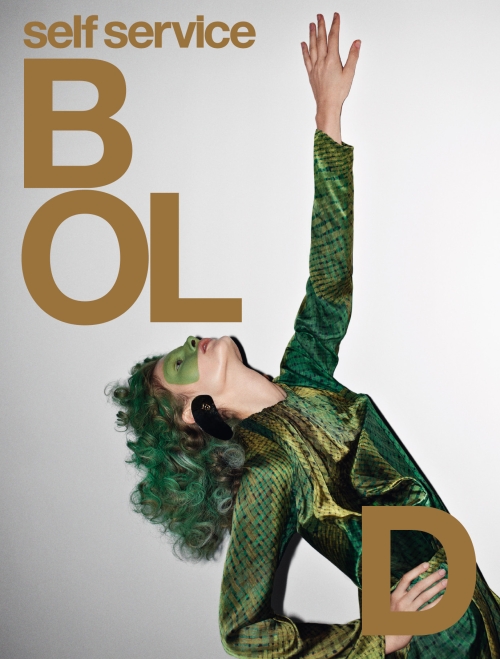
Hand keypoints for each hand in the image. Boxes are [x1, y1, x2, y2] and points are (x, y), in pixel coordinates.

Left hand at [301, 13, 359, 142]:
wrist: (327, 105)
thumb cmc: (338, 92)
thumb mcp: (349, 74)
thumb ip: (353, 57)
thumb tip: (356, 43)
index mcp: (332, 60)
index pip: (333, 38)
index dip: (334, 25)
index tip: (335, 16)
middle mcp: (322, 62)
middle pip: (321, 40)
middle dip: (320, 26)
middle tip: (319, 16)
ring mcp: (315, 67)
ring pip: (312, 47)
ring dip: (311, 35)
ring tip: (311, 25)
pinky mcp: (311, 74)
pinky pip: (306, 59)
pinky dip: (305, 50)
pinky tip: (303, 44)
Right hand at [385, 562, 446, 654]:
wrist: (386, 637)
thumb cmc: (388, 618)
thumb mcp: (388, 602)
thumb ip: (398, 593)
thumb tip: (407, 582)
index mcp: (395, 595)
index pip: (406, 578)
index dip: (417, 570)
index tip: (427, 564)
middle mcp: (402, 601)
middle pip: (419, 586)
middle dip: (431, 578)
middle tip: (442, 571)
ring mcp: (409, 611)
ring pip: (425, 597)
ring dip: (437, 588)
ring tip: (446, 582)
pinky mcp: (416, 620)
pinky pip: (429, 610)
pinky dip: (437, 604)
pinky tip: (445, 599)